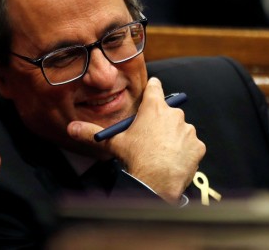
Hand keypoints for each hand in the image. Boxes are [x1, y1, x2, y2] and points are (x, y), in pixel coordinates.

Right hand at [68, 77, 204, 203]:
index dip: (153, 88)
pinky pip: (190, 145)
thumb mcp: (113, 143)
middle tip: (150, 135)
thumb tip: (71, 127)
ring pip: (180, 129)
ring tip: (160, 151)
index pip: (155, 87)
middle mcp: (173, 115)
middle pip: (168, 111)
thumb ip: (92, 132)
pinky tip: (172, 160)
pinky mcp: (197, 145)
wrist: (157, 180)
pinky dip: (184, 151)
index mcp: (153, 108)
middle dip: (160, 121)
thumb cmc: (136, 157)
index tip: (152, 90)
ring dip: (173, 137)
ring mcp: (188, 130)